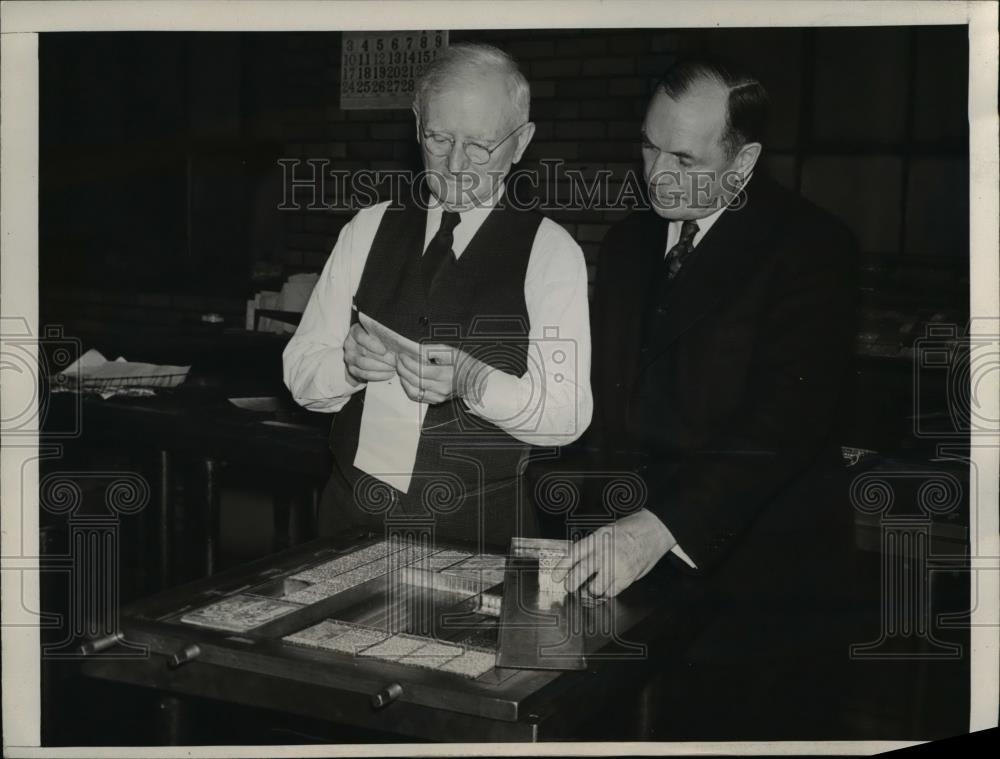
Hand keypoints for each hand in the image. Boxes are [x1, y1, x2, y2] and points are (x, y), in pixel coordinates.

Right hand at [343, 323, 395, 384]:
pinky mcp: (352, 369)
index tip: (384, 350)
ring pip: (364, 364)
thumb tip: (395, 342)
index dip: (372, 344)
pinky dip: (379, 375)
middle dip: (382, 358)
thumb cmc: (374, 340)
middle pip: (364, 352)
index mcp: (354, 332)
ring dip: (381, 367)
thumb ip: (381, 335)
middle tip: (395, 361)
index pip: (360, 336)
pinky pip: (365, 374)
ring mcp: (350, 358)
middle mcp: (350, 344)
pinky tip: (389, 374)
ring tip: (393, 367)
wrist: (363, 352)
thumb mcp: (376, 333)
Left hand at [396, 345, 491, 404]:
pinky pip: (416, 396)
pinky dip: (408, 387)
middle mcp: (442, 388)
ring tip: (401, 368)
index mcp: (446, 374)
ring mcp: (438, 397)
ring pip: (413, 391)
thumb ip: (429, 350)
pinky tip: (406, 378)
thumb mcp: (448, 350)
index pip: (420, 370)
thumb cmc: (461, 362)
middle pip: (415, 380)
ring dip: (403, 379)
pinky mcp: (435, 401)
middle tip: (399, 360)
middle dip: (402, 369)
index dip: (408, 362)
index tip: (402, 355)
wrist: (473, 379)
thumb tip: (412, 349)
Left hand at [551, 509, 675, 597]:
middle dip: (572, 583)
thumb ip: (591, 546)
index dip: (562, 567)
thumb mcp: (605, 531)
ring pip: (596, 587)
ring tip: (591, 587)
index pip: (574, 554)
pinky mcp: (627, 577)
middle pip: (581, 572)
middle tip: (570, 586)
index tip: (556, 576)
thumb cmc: (629, 530)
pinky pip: (611, 592)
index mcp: (597, 538)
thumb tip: (574, 563)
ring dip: (591, 590)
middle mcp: (605, 552)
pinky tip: (607, 587)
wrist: (653, 530)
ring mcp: (616, 566)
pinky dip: (606, 592)